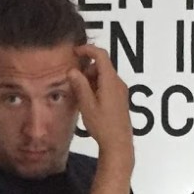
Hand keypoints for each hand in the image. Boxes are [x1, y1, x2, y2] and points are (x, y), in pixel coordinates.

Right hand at [65, 45, 133, 161]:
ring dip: (91, 79)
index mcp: (110, 81)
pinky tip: (89, 100)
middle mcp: (118, 83)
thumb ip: (80, 86)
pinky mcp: (121, 98)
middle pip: (102, 65)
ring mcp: (121, 90)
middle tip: (73, 81)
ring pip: (104, 75)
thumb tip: (72, 70)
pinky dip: (97, 86)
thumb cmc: (103, 125)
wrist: (118, 143)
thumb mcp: (87, 105)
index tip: (75, 51)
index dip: (87, 49)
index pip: (101, 55)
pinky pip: (108, 84)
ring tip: (80, 94)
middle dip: (87, 69)